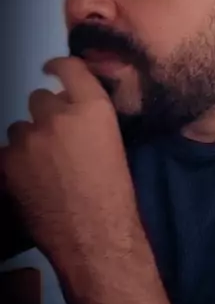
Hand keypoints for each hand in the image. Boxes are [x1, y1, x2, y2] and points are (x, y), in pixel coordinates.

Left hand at [0, 57, 139, 271]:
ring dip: (28, 141)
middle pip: (39, 99)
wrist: (95, 237)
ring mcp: (29, 138)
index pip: (69, 67)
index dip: (57, 66)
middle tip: (55, 142)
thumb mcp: (113, 146)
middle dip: (45, 116)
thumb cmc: (115, 196)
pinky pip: (6, 153)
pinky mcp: (8, 162)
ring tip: (41, 168)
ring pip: (19, 127)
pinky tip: (29, 183)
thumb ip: (89, 122)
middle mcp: (59, 115)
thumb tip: (70, 114)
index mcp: (93, 109)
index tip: (50, 70)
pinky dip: (14, 165)